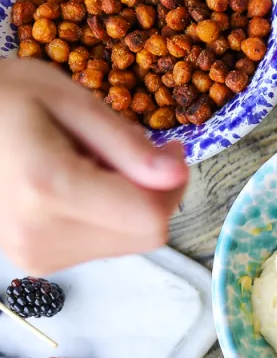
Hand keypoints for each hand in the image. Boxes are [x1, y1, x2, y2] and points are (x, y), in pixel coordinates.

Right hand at [0, 59, 187, 273]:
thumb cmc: (5, 97)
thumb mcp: (68, 100)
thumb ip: (127, 143)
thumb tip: (178, 174)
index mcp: (48, 188)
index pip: (149, 217)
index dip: (172, 184)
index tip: (167, 148)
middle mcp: (40, 235)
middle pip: (144, 234)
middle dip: (149, 192)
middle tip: (116, 152)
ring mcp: (35, 255)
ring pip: (127, 242)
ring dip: (126, 204)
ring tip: (84, 165)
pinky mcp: (36, 261)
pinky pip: (102, 245)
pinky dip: (104, 216)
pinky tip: (72, 187)